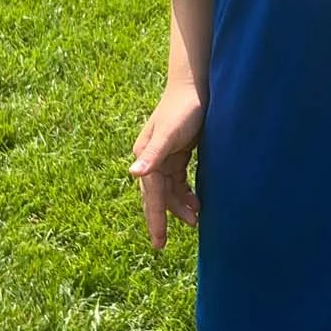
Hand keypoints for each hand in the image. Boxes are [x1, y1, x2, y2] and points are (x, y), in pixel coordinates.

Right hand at [130, 84, 204, 249]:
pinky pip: (177, 181)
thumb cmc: (184, 108)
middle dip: (162, 218)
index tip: (159, 241)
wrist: (194, 86)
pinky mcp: (176, 154)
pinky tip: (196, 203)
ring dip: (179, 207)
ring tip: (195, 219)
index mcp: (146, 154)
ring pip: (168, 191)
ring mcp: (163, 157)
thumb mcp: (170, 133)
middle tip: (164, 244)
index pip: (151, 194)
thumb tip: (133, 174)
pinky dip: (185, 194)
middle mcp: (151, 158)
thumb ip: (153, 154)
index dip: (156, 218)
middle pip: (156, 196)